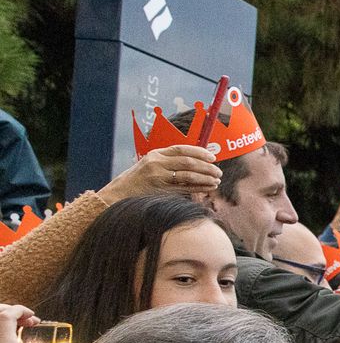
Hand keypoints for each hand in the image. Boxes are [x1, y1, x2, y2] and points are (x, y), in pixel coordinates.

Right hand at [100, 145, 220, 202]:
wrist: (119, 193)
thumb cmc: (139, 180)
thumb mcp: (151, 165)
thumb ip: (170, 162)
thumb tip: (198, 162)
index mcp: (155, 154)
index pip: (181, 149)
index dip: (199, 152)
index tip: (212, 157)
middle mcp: (157, 163)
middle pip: (187, 162)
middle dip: (206, 166)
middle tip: (218, 171)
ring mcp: (158, 177)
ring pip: (188, 175)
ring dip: (205, 178)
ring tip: (216, 180)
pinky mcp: (161, 190)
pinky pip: (185, 188)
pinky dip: (199, 187)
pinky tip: (208, 188)